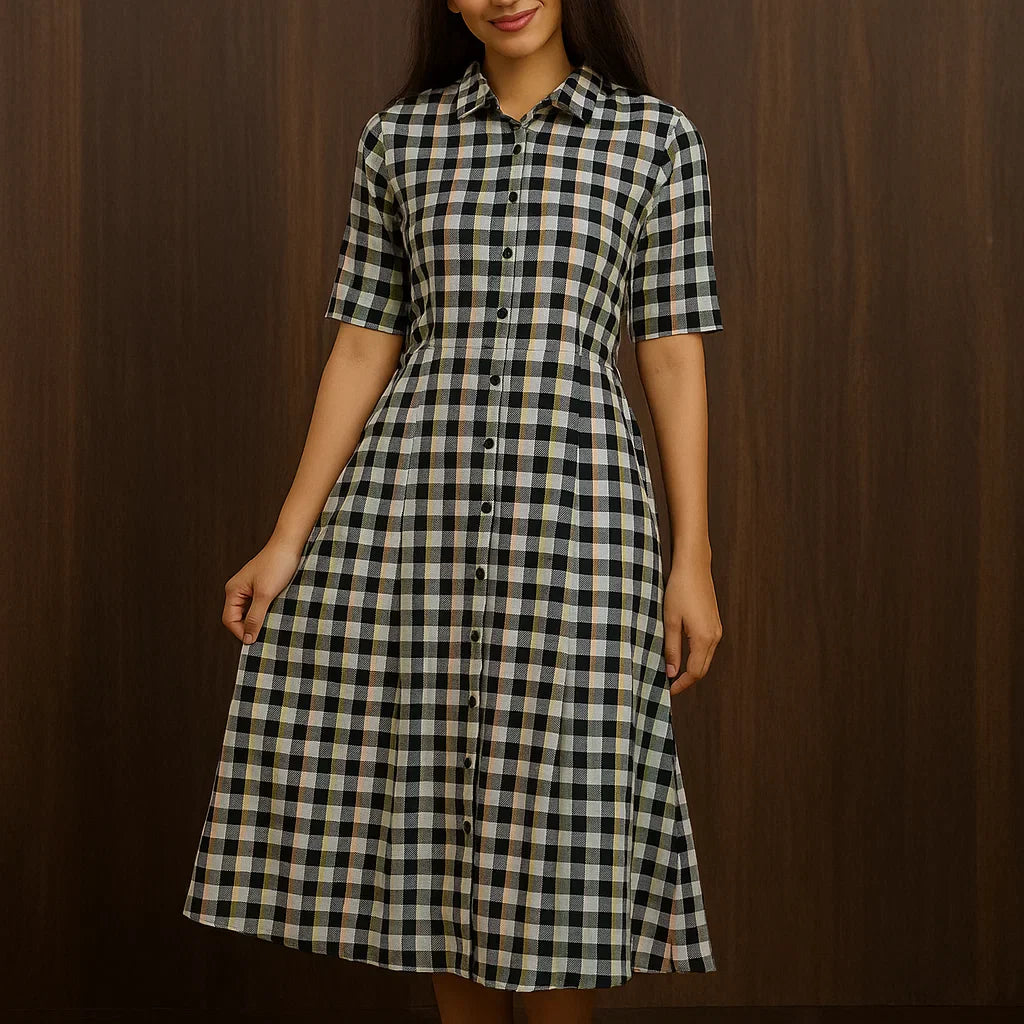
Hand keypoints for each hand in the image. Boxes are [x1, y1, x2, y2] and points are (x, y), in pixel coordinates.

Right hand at [222, 537, 303, 644]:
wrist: (291, 544)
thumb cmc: (277, 565)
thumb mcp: (265, 594)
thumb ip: (255, 617)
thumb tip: (247, 639)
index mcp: (233, 591)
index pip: (229, 620)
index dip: (241, 632)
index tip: (257, 641)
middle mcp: (238, 590)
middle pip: (238, 618)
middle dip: (250, 628)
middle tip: (267, 636)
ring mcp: (250, 589)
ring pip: (250, 613)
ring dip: (260, 620)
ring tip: (273, 626)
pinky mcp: (262, 587)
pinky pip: (259, 606)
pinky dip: (266, 612)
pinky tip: (277, 615)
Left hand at [663, 556, 722, 695]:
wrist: (693, 566)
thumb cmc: (679, 590)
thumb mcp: (670, 621)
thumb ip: (671, 649)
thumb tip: (671, 672)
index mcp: (704, 638)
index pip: (695, 672)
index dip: (681, 684)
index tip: (667, 690)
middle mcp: (715, 636)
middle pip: (703, 668)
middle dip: (687, 680)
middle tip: (669, 685)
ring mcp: (716, 629)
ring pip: (705, 658)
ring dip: (691, 668)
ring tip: (673, 673)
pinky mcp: (714, 623)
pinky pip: (707, 647)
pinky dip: (696, 657)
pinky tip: (682, 656)